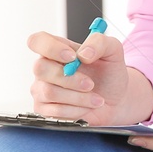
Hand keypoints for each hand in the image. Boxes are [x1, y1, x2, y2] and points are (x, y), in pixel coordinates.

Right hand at [26, 29, 145, 126]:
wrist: (116, 100)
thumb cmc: (109, 74)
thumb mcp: (113, 50)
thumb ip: (99, 42)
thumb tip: (84, 53)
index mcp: (57, 49)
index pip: (37, 41)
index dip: (50, 48)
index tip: (72, 57)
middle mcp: (46, 68)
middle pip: (40, 68)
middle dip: (70, 79)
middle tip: (90, 84)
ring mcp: (42, 89)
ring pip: (49, 92)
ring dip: (78, 97)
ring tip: (96, 98)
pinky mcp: (44, 109)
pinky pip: (54, 111)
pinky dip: (77, 110)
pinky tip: (87, 106)